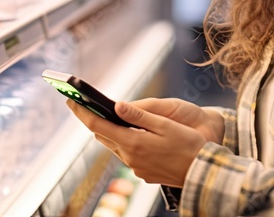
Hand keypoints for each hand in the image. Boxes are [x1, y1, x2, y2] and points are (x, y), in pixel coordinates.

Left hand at [66, 99, 210, 186]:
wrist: (204, 172)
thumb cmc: (189, 144)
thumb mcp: (165, 124)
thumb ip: (139, 115)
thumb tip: (116, 105)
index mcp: (133, 142)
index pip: (98, 125)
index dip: (82, 112)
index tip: (70, 100)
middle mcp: (130, 157)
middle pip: (103, 136)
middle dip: (92, 119)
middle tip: (81, 104)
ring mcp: (136, 167)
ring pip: (115, 145)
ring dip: (108, 131)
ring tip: (102, 115)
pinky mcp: (143, 172)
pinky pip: (127, 154)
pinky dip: (123, 141)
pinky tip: (128, 132)